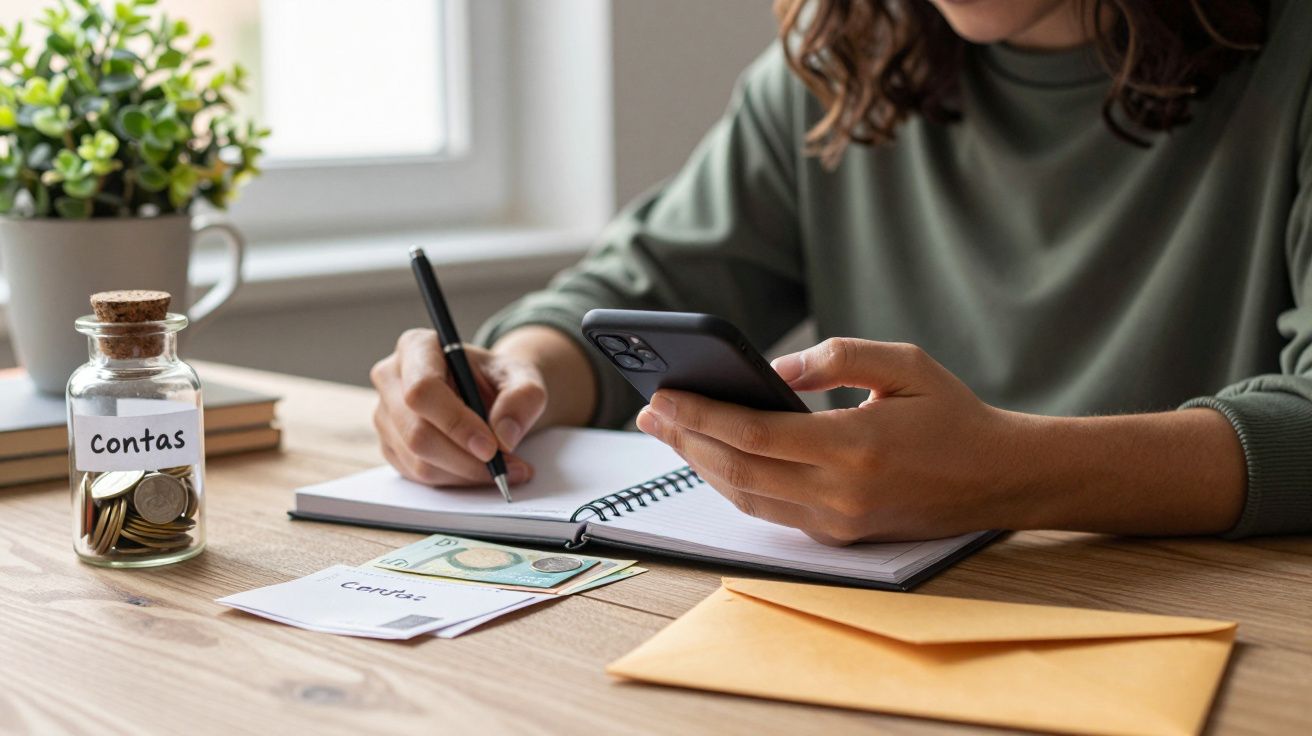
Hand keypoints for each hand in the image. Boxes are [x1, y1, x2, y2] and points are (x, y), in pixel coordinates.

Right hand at [371, 328, 544, 486]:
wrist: (489, 392)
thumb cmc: (499, 378)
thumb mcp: (524, 377)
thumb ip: (523, 398)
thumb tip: (504, 436)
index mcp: (417, 347)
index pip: (423, 389)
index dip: (456, 423)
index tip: (491, 447)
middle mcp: (392, 378)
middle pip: (417, 433)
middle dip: (466, 459)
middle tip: (506, 466)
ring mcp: (385, 414)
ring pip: (418, 461)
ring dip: (465, 474)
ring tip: (505, 469)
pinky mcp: (390, 445)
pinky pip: (418, 476)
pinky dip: (455, 480)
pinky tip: (481, 470)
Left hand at [635, 338, 1028, 543]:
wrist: (1000, 479)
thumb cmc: (953, 414)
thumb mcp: (904, 363)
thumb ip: (836, 358)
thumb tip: (772, 370)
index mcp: (854, 448)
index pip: (753, 434)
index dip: (699, 415)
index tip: (661, 394)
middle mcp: (839, 494)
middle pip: (736, 470)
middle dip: (684, 440)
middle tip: (648, 410)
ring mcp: (837, 522)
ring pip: (746, 497)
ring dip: (699, 465)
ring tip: (668, 431)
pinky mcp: (838, 536)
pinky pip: (769, 511)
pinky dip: (732, 482)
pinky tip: (712, 455)